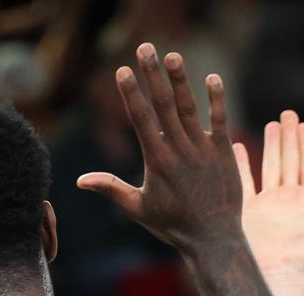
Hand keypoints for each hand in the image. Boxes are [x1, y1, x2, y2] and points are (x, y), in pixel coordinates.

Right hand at [76, 44, 241, 252]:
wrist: (214, 239)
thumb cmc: (173, 225)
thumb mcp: (138, 209)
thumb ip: (111, 189)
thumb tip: (80, 180)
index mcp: (157, 162)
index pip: (141, 120)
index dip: (131, 94)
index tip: (122, 70)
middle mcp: (180, 151)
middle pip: (163, 106)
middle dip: (153, 75)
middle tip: (145, 48)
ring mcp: (203, 150)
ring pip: (189, 108)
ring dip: (180, 80)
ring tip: (172, 56)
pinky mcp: (223, 152)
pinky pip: (219, 120)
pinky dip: (216, 99)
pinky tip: (211, 78)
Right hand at [236, 110, 303, 284]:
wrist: (278, 276)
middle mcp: (288, 200)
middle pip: (290, 160)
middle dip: (289, 137)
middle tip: (288, 113)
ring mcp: (267, 204)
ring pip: (269, 166)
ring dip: (271, 144)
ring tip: (273, 124)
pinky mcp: (247, 210)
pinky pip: (244, 181)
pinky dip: (241, 164)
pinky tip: (238, 146)